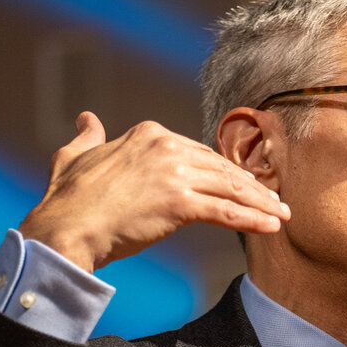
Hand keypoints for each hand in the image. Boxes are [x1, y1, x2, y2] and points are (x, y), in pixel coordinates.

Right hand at [18, 112, 289, 271]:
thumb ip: (88, 136)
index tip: (242, 183)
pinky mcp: (180, 203)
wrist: (65, 228)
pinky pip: (226, 211)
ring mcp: (174, 174)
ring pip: (230, 187)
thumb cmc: (68, 199)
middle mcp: (166, 147)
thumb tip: (87, 119)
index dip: (224, 170)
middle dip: (251, 186)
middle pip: (220, 168)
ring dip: (260, 203)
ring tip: (280, 215)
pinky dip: (252, 219)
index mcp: (149, 134)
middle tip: (274, 200)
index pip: (199, 152)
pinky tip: (270, 227)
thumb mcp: (74, 155)